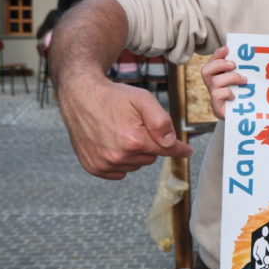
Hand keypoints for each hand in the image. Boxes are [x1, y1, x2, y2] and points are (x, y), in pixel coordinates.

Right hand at [58, 75, 191, 179]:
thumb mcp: (143, 99)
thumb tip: (172, 143)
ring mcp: (104, 164)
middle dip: (150, 144)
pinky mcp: (93, 167)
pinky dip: (120, 162)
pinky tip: (112, 144)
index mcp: (134, 140)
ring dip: (134, 153)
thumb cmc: (114, 97)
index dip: (179, 149)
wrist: (80, 96)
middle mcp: (118, 156)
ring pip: (135, 165)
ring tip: (121, 132)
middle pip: (151, 157)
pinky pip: (119, 172)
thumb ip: (161, 122)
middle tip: (136, 126)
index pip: (166, 150)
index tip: (187, 151)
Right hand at [201, 46, 247, 119]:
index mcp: (219, 76)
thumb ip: (248, 72)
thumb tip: (258, 57)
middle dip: (219, 64)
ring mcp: (214, 97)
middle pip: (206, 70)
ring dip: (230, 78)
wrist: (248, 119)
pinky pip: (216, 95)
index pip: (213, 62)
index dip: (218, 54)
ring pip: (214, 82)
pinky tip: (235, 96)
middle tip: (234, 65)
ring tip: (244, 81)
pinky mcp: (216, 108)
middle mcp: (213, 86)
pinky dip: (227, 92)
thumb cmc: (249, 98)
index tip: (227, 48)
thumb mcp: (248, 83)